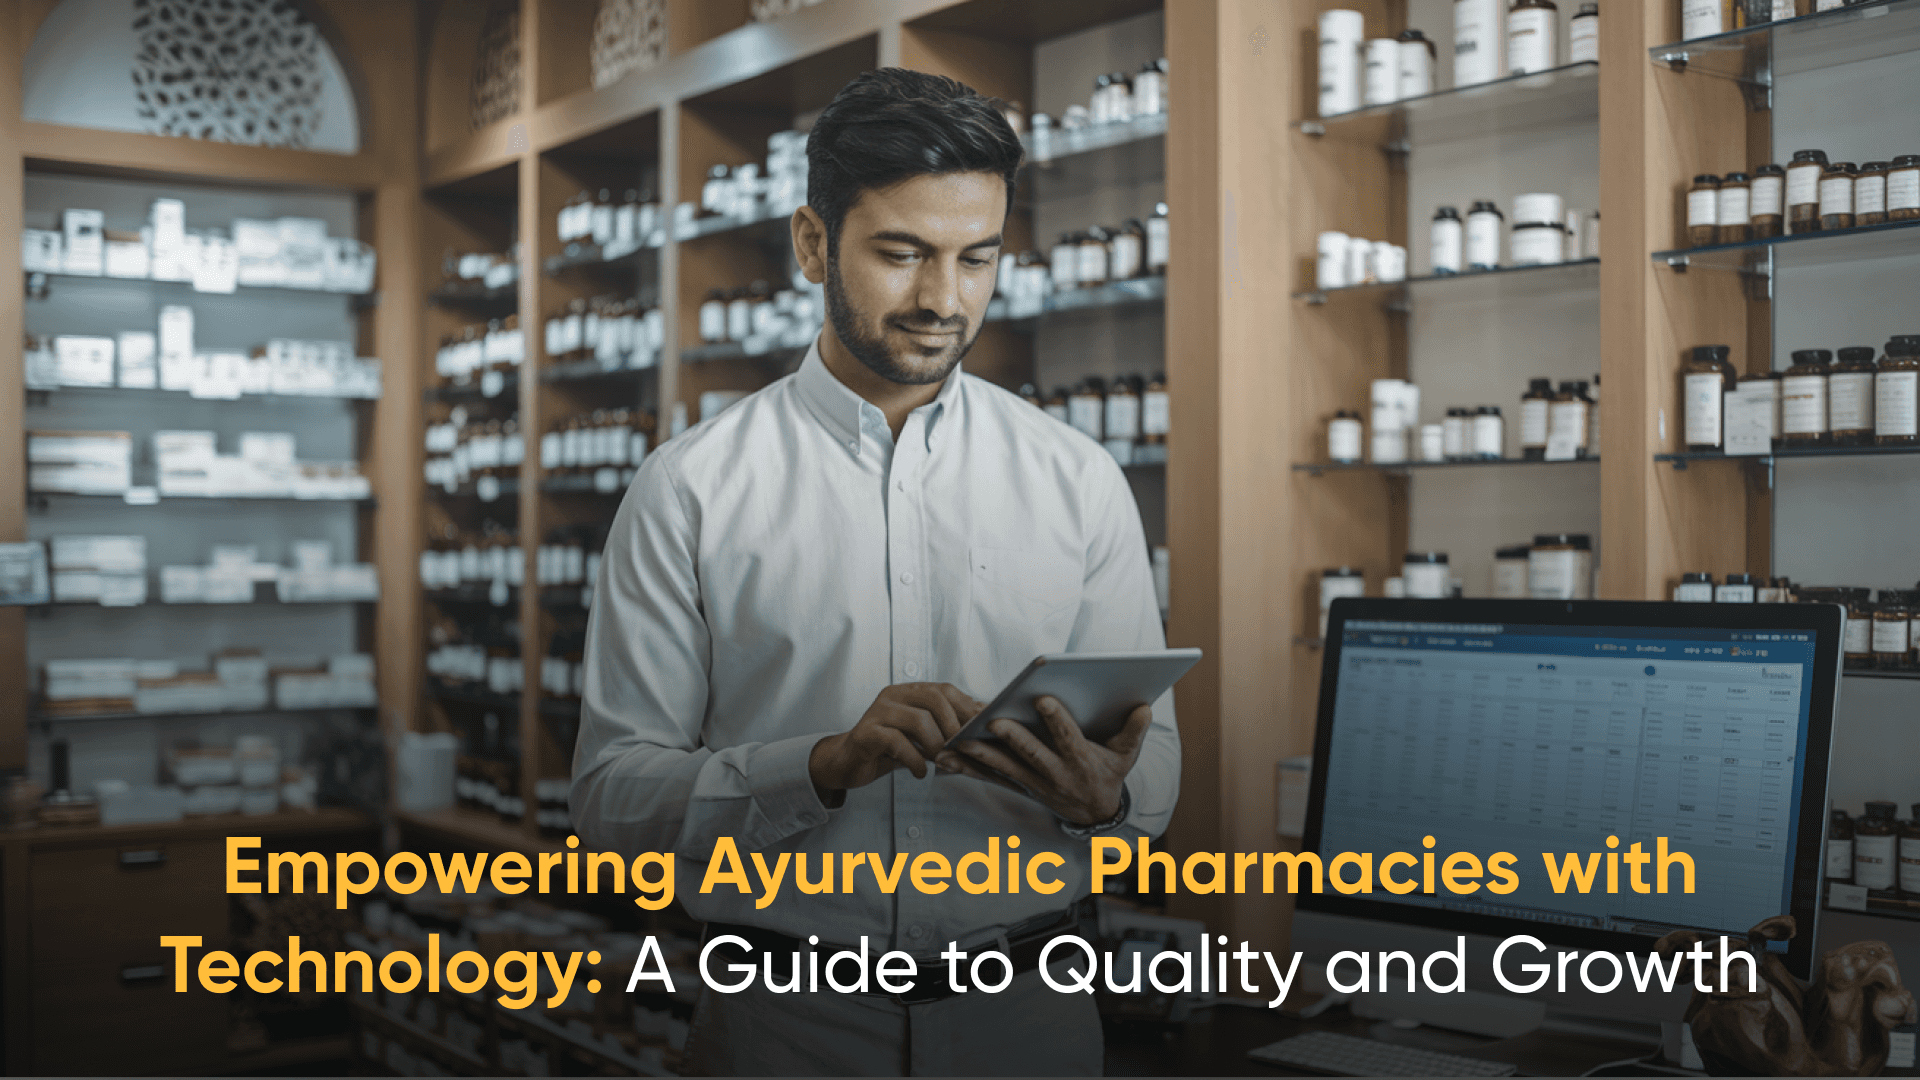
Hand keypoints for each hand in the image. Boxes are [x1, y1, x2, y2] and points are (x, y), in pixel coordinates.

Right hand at [809, 683, 981, 806]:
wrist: (848, 762)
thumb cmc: (888, 748)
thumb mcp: (921, 736)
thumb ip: (945, 728)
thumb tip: (981, 724)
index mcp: (909, 692)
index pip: (944, 689)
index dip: (966, 708)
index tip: (980, 729)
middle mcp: (893, 696)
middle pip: (934, 698)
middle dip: (953, 725)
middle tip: (960, 748)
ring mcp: (877, 712)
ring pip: (918, 720)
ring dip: (936, 745)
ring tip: (940, 762)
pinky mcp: (865, 733)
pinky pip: (897, 742)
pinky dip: (915, 760)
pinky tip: (920, 772)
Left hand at [939, 697, 1151, 825]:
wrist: (1094, 812)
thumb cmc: (1109, 773)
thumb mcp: (1126, 756)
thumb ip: (1134, 731)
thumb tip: (1145, 707)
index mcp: (1081, 761)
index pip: (1068, 739)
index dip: (1057, 721)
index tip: (1043, 700)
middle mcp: (1056, 773)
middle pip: (1032, 754)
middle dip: (1013, 738)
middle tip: (994, 721)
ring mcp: (1035, 782)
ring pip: (1005, 768)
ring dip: (981, 755)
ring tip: (958, 741)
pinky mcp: (1019, 785)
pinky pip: (992, 777)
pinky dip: (970, 768)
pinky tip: (947, 758)